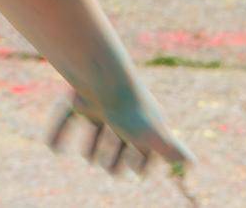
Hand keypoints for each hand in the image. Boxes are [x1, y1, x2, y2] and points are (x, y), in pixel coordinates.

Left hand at [49, 92, 193, 179]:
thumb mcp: (150, 133)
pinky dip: (59, 131)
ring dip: (91, 143)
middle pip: (118, 136)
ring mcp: (99, 102)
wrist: (99, 74)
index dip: (141, 161)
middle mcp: (120, 110)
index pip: (145, 146)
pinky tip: (53, 149)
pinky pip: (66, 113)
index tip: (136, 171)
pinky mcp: (78, 96)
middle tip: (109, 168)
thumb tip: (191, 163)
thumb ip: (169, 149)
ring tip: (89, 158)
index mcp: (142, 120)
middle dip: (114, 155)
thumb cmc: (127, 108)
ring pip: (94, 124)